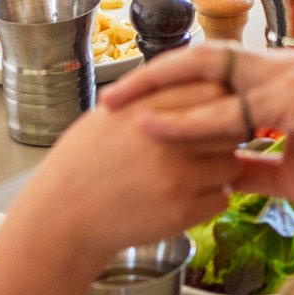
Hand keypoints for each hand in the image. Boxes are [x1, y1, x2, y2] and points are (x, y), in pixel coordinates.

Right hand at [22, 79, 243, 256]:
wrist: (63, 215)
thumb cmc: (86, 160)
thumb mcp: (112, 113)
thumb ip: (157, 96)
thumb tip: (204, 79)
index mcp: (150, 109)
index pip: (216, 91)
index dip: (217, 100)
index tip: (208, 111)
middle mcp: (169, 142)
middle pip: (231, 128)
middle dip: (221, 135)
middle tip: (201, 145)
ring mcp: (179, 179)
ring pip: (230, 165)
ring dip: (217, 169)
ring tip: (186, 173)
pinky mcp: (183, 213)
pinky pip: (221, 198)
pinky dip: (209, 198)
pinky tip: (181, 196)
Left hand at [100, 44, 293, 215]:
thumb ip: (261, 168)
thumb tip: (224, 179)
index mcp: (281, 87)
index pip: (214, 78)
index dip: (173, 91)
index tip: (134, 112)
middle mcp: (279, 71)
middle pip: (200, 62)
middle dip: (150, 78)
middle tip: (107, 100)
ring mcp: (287, 79)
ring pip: (207, 75)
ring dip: (155, 90)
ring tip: (114, 106)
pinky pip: (231, 106)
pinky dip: (188, 116)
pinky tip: (156, 126)